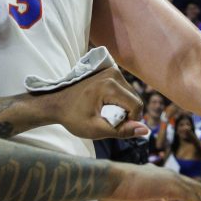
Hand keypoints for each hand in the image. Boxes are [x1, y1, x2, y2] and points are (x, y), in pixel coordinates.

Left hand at [33, 67, 148, 140]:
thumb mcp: (96, 129)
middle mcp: (113, 73)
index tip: (115, 128)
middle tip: (108, 122)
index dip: (131, 121)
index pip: (136, 106)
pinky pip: (124, 89)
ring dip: (124, 107)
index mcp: (110, 86)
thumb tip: (145, 131)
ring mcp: (111, 70)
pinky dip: (119, 100)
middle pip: (134, 99)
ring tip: (105, 114)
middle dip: (127, 114)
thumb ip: (121, 131)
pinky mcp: (109, 70)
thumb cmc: (73, 117)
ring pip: (131, 94)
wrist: (55, 102)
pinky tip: (105, 105)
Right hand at [101, 165, 200, 200]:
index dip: (198, 194)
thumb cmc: (115, 192)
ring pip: (198, 191)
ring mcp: (170, 180)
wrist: (108, 181)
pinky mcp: (170, 187)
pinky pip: (192, 198)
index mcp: (159, 179)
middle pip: (196, 186)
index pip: (184, 187)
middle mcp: (168, 176)